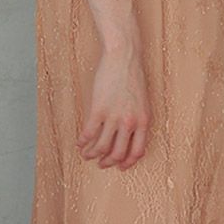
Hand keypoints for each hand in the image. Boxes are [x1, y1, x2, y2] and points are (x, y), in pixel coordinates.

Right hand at [78, 38, 150, 169]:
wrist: (124, 57)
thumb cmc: (133, 76)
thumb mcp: (143, 101)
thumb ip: (138, 119)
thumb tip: (129, 135)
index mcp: (144, 121)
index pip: (137, 151)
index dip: (127, 162)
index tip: (120, 166)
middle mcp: (130, 122)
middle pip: (118, 153)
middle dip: (108, 162)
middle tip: (101, 163)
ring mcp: (114, 117)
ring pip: (101, 146)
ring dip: (92, 154)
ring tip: (86, 154)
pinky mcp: (98, 109)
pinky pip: (89, 133)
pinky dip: (83, 141)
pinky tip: (80, 142)